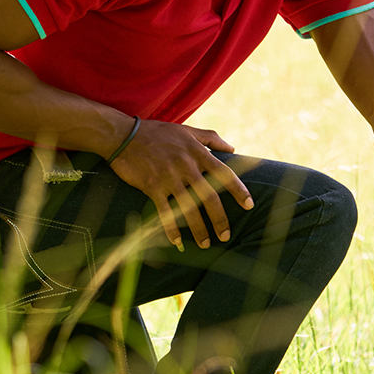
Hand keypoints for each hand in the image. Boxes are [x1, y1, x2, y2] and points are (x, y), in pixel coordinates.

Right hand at [109, 120, 253, 248]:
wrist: (123, 135)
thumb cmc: (157, 133)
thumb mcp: (187, 130)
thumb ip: (211, 138)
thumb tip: (233, 148)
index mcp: (197, 152)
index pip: (224, 173)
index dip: (239, 190)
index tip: (250, 205)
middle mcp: (186, 165)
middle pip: (209, 196)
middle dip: (220, 219)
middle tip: (226, 236)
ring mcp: (168, 177)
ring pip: (189, 208)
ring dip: (199, 229)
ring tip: (205, 244)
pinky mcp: (151, 186)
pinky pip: (165, 212)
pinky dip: (171, 228)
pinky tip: (177, 242)